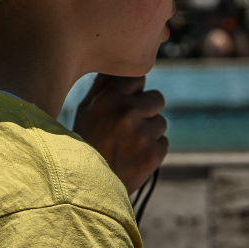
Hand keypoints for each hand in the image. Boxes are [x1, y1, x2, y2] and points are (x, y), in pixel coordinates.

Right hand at [73, 73, 167, 192]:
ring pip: (161, 122)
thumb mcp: (86, 109)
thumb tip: (121, 62)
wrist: (87, 185)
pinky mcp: (153, 153)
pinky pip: (163, 142)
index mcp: (110, 98)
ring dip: (150, 131)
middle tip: (130, 125)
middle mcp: (127, 112)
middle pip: (157, 98)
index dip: (134, 90)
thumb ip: (105, 85)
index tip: (127, 100)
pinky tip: (134, 156)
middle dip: (147, 109)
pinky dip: (152, 149)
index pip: (139, 77)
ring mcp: (142, 134)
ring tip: (128, 143)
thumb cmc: (85, 141)